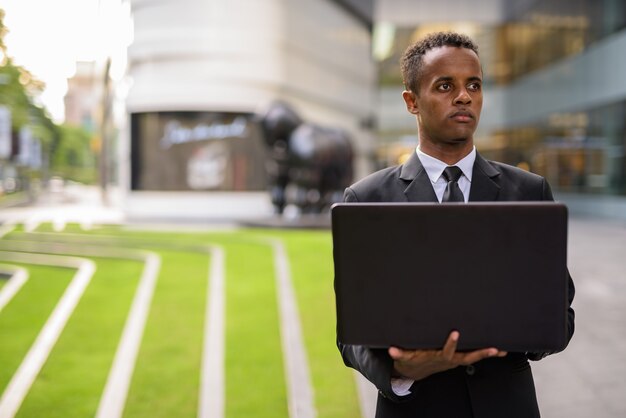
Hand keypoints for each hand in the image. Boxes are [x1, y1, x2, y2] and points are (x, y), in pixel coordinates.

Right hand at [388, 331, 506, 380]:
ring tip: (502, 349)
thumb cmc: (411, 360)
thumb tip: (391, 349)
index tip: (455, 333)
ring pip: (474, 357)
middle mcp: (450, 360)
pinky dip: (486, 353)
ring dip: (488, 354)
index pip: (446, 350)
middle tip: (492, 348)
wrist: (416, 371)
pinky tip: (499, 349)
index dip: (451, 343)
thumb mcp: (404, 357)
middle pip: (468, 357)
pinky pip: (474, 356)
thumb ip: (399, 353)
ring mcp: (456, 360)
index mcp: (438, 357)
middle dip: (480, 353)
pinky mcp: (459, 358)